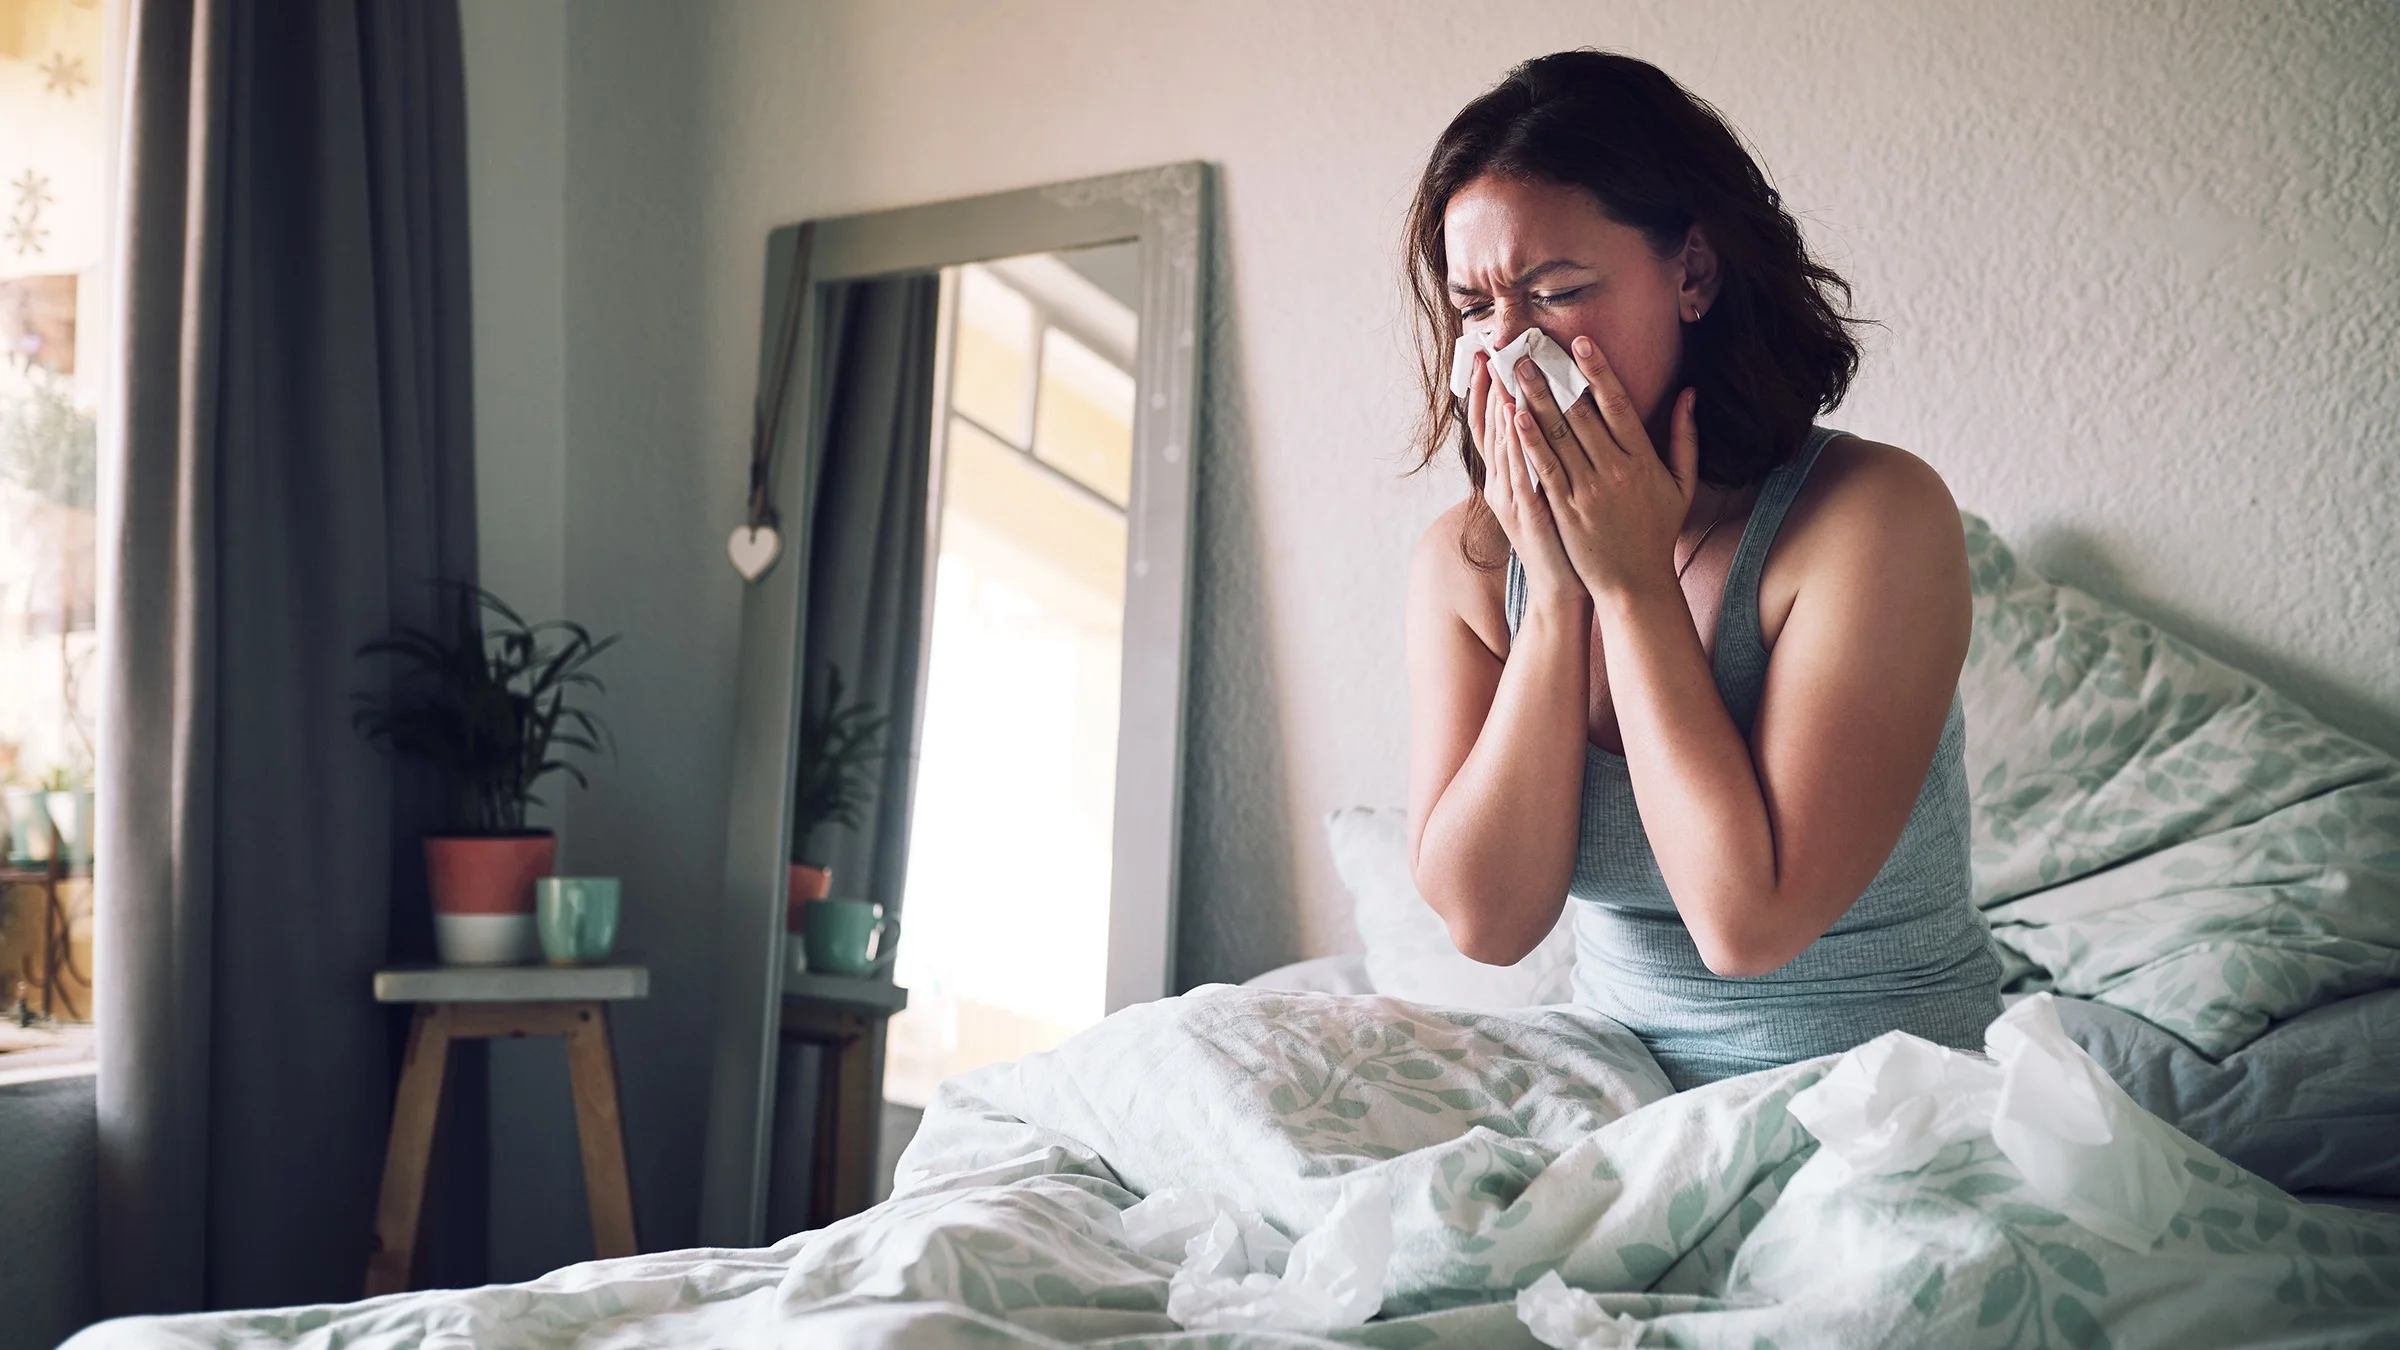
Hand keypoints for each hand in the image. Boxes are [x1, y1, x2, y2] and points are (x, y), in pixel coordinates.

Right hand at [1469, 351, 1580, 609]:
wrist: (1564, 587)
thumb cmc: (1566, 540)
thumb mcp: (1551, 495)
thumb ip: (1549, 459)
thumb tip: (1552, 422)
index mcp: (1508, 477)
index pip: (1492, 425)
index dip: (1486, 391)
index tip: (1487, 356)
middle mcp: (1502, 484)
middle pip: (1491, 427)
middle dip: (1490, 386)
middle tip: (1488, 349)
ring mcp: (1511, 498)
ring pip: (1501, 443)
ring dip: (1499, 405)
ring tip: (1500, 369)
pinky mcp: (1528, 512)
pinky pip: (1518, 470)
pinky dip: (1515, 443)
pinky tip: (1515, 415)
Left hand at [1508, 336, 1699, 601]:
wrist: (1636, 585)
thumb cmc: (1657, 533)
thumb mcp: (1681, 484)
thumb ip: (1685, 437)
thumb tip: (1688, 393)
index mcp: (1643, 459)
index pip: (1618, 404)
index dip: (1598, 370)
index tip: (1580, 342)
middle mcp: (1615, 470)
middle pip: (1581, 413)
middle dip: (1553, 378)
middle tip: (1529, 349)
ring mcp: (1588, 491)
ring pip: (1558, 436)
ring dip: (1534, 400)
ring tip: (1514, 372)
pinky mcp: (1565, 511)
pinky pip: (1545, 469)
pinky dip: (1529, 441)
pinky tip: (1514, 417)